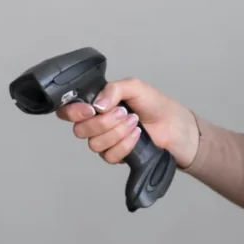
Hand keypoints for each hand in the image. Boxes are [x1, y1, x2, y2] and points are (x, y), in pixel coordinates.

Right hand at [56, 78, 199, 168]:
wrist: (174, 126)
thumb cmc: (155, 104)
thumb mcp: (135, 87)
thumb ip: (114, 89)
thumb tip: (97, 105)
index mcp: (96, 104)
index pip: (68, 111)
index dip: (72, 112)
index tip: (90, 110)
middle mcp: (96, 123)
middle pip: (80, 130)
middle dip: (103, 123)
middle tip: (124, 113)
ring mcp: (105, 141)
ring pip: (94, 145)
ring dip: (117, 133)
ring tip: (135, 123)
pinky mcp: (116, 155)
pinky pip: (109, 156)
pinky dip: (124, 145)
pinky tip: (137, 136)